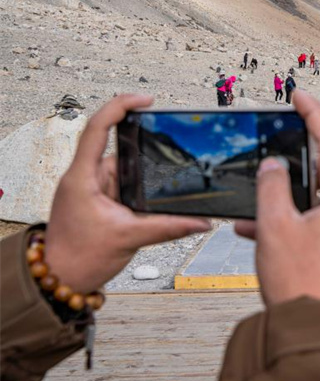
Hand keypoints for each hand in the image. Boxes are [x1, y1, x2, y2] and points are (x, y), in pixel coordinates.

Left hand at [44, 95, 210, 292]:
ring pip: (124, 168)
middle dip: (144, 150)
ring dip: (142, 176)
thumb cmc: (78, 258)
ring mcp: (91, 187)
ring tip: (153, 190)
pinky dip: (139, 187)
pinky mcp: (99, 198)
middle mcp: (85, 177)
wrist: (59, 279)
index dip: (121, 106)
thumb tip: (199, 221)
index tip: (145, 100)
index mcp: (82, 177)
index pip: (98, 127)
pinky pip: (124, 183)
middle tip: (167, 147)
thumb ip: (168, 227)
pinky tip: (150, 198)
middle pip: (118, 146)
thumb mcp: (129, 238)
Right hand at [235, 91, 319, 308]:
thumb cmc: (304, 285)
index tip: (301, 96)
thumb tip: (273, 165)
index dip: (314, 115)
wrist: (314, 331)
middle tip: (281, 138)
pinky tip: (261, 227)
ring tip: (260, 197)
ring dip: (289, 197)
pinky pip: (319, 225)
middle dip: (298, 159)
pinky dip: (294, 221)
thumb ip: (272, 187)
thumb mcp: (276, 226)